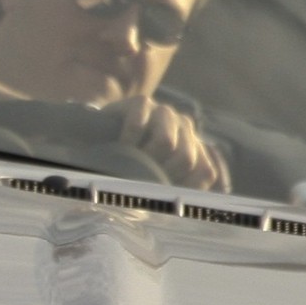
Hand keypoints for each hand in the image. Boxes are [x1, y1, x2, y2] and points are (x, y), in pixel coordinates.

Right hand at [105, 94, 229, 190]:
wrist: (100, 132)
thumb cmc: (131, 161)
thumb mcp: (157, 178)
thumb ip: (178, 188)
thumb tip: (189, 202)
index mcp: (195, 147)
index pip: (205, 172)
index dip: (184, 188)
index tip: (161, 194)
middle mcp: (185, 126)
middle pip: (186, 158)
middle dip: (161, 174)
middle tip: (141, 178)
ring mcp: (165, 112)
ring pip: (166, 142)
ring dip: (144, 158)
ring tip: (130, 162)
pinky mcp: (143, 102)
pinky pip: (138, 125)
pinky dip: (127, 140)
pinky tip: (119, 145)